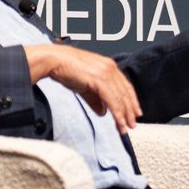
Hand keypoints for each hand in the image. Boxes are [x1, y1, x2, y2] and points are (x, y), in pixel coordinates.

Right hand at [27, 43, 141, 132]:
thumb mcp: (84, 86)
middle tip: (132, 124)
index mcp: (109, 66)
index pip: (125, 86)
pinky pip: (113, 100)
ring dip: (124, 115)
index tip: (134, 113)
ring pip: (120, 98)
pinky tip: (118, 122)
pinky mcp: (100, 80)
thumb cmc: (65, 69)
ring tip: (125, 127)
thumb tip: (103, 112)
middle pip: (126, 93)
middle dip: (130, 111)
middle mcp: (110, 68)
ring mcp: (106, 73)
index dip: (131, 101)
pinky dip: (117, 113)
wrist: (54, 61)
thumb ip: (95, 99)